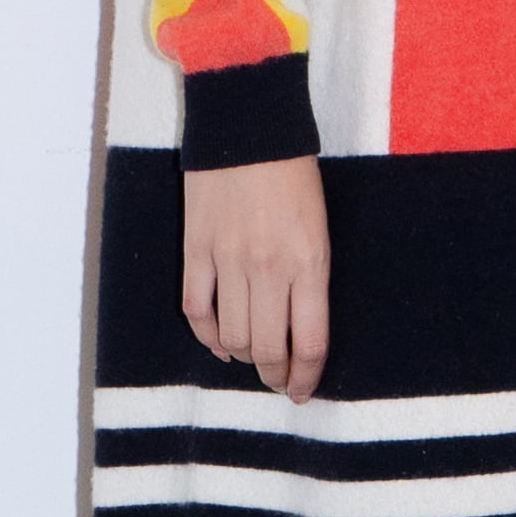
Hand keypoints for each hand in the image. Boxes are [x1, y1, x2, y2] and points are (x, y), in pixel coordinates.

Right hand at [181, 155, 329, 401]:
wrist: (248, 125)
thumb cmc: (292, 174)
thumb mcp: (318, 228)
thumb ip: (310, 279)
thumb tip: (298, 328)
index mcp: (309, 262)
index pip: (311, 343)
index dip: (308, 377)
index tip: (303, 391)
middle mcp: (268, 268)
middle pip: (268, 350)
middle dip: (275, 376)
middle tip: (278, 382)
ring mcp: (228, 261)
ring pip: (232, 337)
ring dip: (243, 358)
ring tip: (251, 359)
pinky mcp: (196, 250)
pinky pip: (196, 310)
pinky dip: (207, 336)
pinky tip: (218, 343)